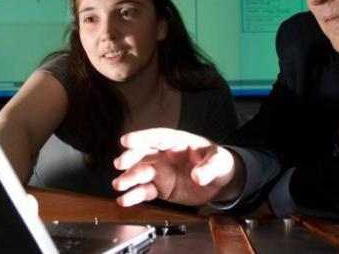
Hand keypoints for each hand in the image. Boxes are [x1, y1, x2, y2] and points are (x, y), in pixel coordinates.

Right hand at [111, 128, 241, 207]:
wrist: (220, 182)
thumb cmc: (219, 163)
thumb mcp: (220, 161)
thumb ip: (209, 167)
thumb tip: (197, 176)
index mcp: (177, 142)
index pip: (157, 137)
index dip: (141, 138)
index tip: (126, 140)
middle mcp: (164, 154)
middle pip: (143, 154)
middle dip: (130, 158)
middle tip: (119, 164)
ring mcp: (160, 171)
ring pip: (140, 173)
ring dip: (128, 178)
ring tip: (119, 185)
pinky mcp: (160, 187)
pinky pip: (145, 191)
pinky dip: (134, 195)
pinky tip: (125, 200)